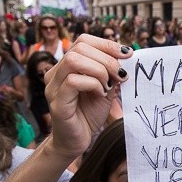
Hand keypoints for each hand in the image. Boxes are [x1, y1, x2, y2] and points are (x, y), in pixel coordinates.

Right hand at [44, 34, 131, 159]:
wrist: (77, 141)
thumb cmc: (89, 114)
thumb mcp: (105, 89)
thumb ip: (111, 73)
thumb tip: (125, 57)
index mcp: (67, 66)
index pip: (83, 40)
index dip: (106, 44)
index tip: (127, 54)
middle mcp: (56, 73)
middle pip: (79, 47)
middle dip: (107, 58)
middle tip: (121, 75)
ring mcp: (53, 87)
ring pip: (74, 60)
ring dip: (99, 70)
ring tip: (109, 86)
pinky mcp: (57, 103)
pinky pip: (73, 81)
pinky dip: (93, 84)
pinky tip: (101, 94)